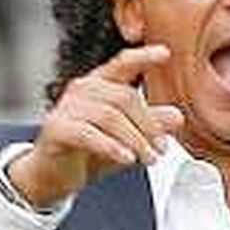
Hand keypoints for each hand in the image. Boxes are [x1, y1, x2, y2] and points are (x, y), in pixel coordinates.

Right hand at [9, 44, 184, 206]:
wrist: (52, 176)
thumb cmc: (87, 152)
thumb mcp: (125, 139)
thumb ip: (148, 126)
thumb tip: (177, 116)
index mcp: (99, 84)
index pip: (122, 64)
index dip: (143, 57)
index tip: (165, 54)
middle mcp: (82, 90)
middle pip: (124, 97)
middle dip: (148, 125)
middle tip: (162, 149)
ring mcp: (67, 108)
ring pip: (110, 117)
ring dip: (135, 140)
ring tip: (150, 159)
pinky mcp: (56, 129)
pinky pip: (89, 134)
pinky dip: (111, 147)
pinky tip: (127, 159)